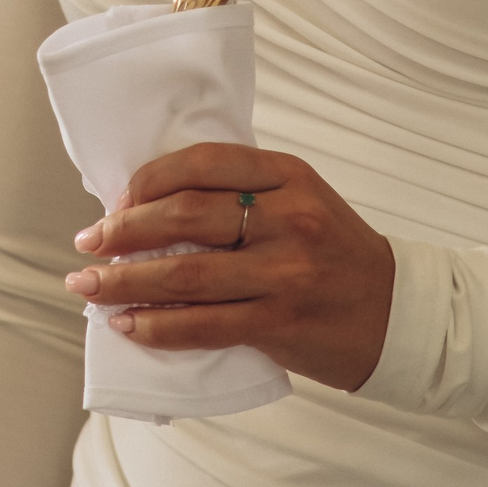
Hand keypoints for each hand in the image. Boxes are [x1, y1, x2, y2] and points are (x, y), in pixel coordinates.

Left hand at [67, 141, 395, 393]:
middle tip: (88, 242)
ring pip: (186, 273)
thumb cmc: (336, 255)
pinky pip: (204, 324)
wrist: (399, 315)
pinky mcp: (281, 322)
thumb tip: (151, 205)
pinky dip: (157, 325)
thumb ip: (243, 195)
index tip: (117, 200)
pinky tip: (127, 324)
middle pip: (186, 214)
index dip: (148, 180)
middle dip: (124, 229)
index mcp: (290, 175)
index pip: (202, 161)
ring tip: (88, 286)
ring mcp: (286, 272)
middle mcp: (289, 218)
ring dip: (125, 280)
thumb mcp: (301, 202)